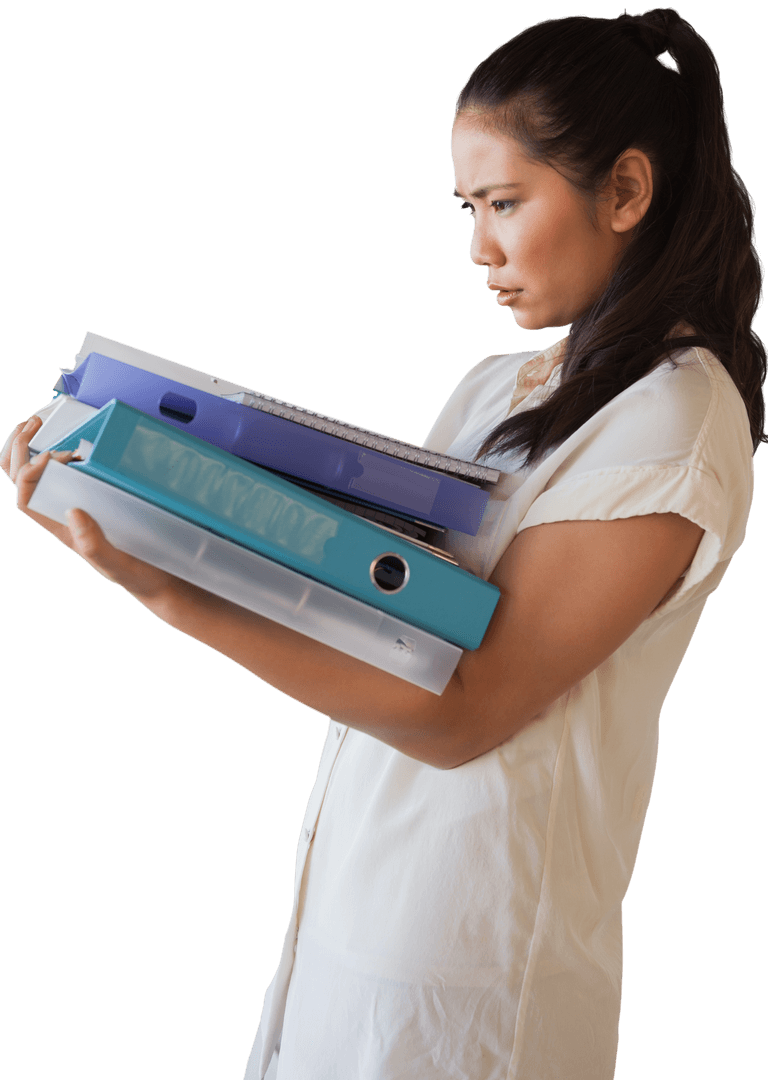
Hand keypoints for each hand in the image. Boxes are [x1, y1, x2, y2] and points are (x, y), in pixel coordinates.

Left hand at [2, 413, 177, 602]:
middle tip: (33, 425)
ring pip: (31, 476)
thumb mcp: (117, 565)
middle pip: (20, 482)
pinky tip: (73, 445)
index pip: (26, 499)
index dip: (29, 473)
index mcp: (63, 529)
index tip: (53, 456)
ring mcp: (74, 505)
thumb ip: (94, 546)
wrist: (159, 579)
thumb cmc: (138, 574)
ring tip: (38, 425)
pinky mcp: (91, 498)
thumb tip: (72, 512)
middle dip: (19, 449)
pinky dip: (56, 454)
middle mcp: (62, 515)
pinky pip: (59, 475)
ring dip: (27, 449)